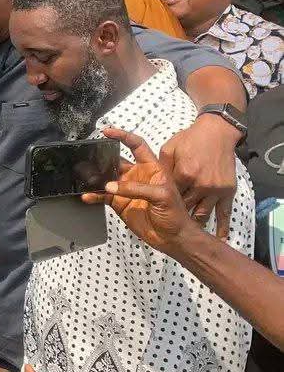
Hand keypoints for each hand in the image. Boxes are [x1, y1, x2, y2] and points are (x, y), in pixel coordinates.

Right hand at [81, 128, 198, 254]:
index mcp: (151, 168)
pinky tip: (87, 196)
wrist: (172, 238)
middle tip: (89, 156)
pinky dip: (93, 195)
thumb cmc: (176, 214)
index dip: (123, 136)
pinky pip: (102, 196)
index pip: (136, 145)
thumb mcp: (161, 196)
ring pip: (106, 178)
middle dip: (102, 157)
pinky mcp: (118, 203)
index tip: (107, 132)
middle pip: (116, 160)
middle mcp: (137, 176)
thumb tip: (110, 186)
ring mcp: (126, 189)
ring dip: (95, 177)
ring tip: (83, 176)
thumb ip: (136, 188)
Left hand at [159, 112, 237, 237]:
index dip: (157, 199)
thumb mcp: (168, 149)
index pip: (166, 194)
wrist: (217, 132)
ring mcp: (214, 190)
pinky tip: (220, 238)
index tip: (149, 206)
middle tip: (167, 222)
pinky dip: (222, 227)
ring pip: (201, 213)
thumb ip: (158, 166)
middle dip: (175, 213)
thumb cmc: (190, 139)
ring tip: (187, 229)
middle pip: (183, 206)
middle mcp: (198, 185)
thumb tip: (144, 177)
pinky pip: (224, 213)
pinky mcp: (227, 192)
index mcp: (181, 174)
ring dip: (194, 221)